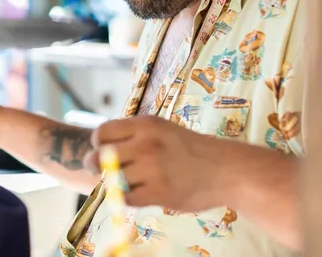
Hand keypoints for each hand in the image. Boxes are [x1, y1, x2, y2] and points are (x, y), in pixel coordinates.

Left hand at [84, 116, 222, 212]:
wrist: (226, 170)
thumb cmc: (191, 149)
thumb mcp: (162, 129)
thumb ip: (135, 135)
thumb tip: (102, 146)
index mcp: (145, 125)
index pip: (102, 132)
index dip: (97, 143)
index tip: (102, 150)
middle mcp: (146, 144)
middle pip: (100, 155)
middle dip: (95, 164)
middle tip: (101, 170)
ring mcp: (152, 168)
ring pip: (112, 178)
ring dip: (113, 183)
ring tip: (125, 182)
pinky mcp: (159, 192)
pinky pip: (126, 198)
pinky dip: (127, 198)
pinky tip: (137, 194)